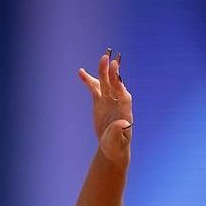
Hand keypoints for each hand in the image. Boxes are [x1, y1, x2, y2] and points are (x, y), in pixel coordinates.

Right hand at [78, 49, 133, 165]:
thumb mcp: (117, 141)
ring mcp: (108, 100)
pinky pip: (94, 88)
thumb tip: (122, 124)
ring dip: (102, 71)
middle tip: (108, 58)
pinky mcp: (99, 102)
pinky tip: (81, 72)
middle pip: (114, 84)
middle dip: (111, 72)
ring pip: (105, 83)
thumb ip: (119, 131)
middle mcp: (117, 101)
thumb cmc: (116, 146)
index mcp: (124, 109)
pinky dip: (88, 81)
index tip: (116, 71)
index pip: (122, 92)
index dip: (118, 81)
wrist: (111, 147)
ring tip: (101, 58)